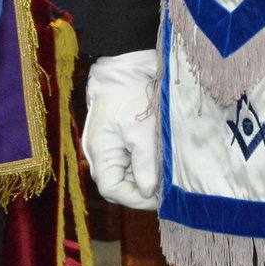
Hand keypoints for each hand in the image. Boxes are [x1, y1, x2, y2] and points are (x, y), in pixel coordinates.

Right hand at [82, 50, 161, 209]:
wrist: (125, 67)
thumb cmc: (132, 97)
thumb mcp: (143, 134)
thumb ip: (145, 166)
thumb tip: (149, 192)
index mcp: (100, 153)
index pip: (112, 190)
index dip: (135, 198)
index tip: (158, 198)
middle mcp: (99, 154)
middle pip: (116, 185)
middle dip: (140, 191)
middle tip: (165, 190)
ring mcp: (106, 146)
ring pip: (123, 174)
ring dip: (142, 178)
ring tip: (164, 177)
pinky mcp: (115, 139)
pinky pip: (126, 161)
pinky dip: (141, 166)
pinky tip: (157, 163)